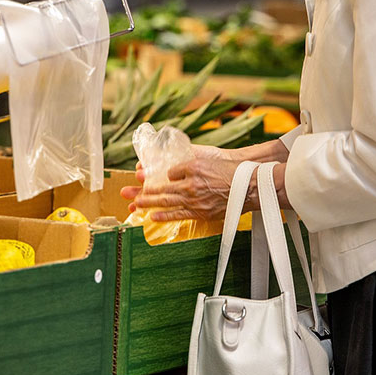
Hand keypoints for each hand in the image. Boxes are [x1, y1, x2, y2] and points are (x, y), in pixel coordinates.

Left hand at [120, 145, 234, 211]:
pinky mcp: (200, 211)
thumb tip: (175, 167)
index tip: (144, 175)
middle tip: (127, 191)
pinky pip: (179, 215)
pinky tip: (152, 216)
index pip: (170, 172)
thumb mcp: (209, 158)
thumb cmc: (230, 170)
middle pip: (162, 187)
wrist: (248, 185)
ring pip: (167, 201)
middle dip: (143, 190)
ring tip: (135, 204)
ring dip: (148, 203)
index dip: (157, 175)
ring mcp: (194, 198)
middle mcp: (190, 182)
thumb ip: (191, 159)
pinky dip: (165, 216)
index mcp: (192, 167)